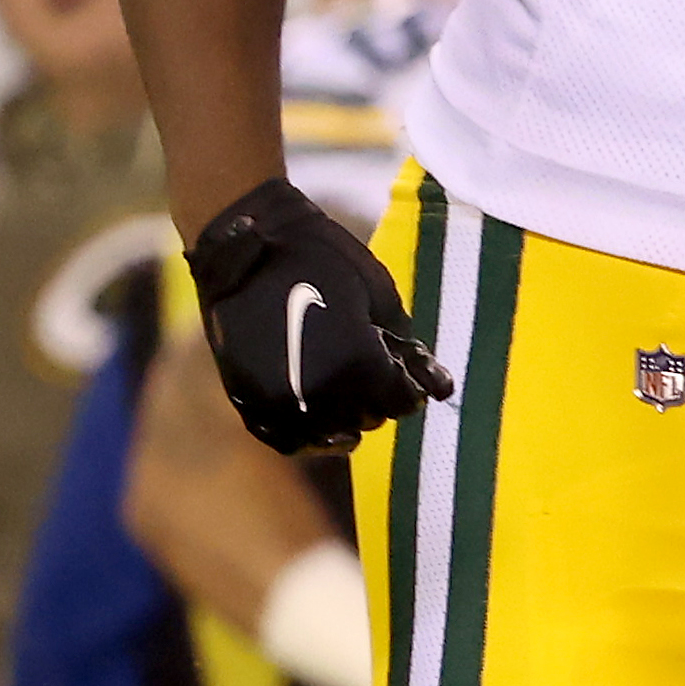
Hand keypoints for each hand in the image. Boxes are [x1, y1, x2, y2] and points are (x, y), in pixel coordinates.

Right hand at [188, 178, 451, 456]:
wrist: (248, 244)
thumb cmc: (322, 259)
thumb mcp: (381, 297)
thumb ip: (409, 347)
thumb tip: (438, 387)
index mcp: (361, 365)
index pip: (404, 402)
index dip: (408, 383)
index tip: (401, 365)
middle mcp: (321, 393)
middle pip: (370, 419)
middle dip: (377, 397)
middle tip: (367, 368)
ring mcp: (279, 401)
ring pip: (330, 438)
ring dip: (344, 418)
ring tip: (343, 388)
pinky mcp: (246, 400)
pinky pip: (285, 441)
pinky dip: (307, 435)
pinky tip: (317, 415)